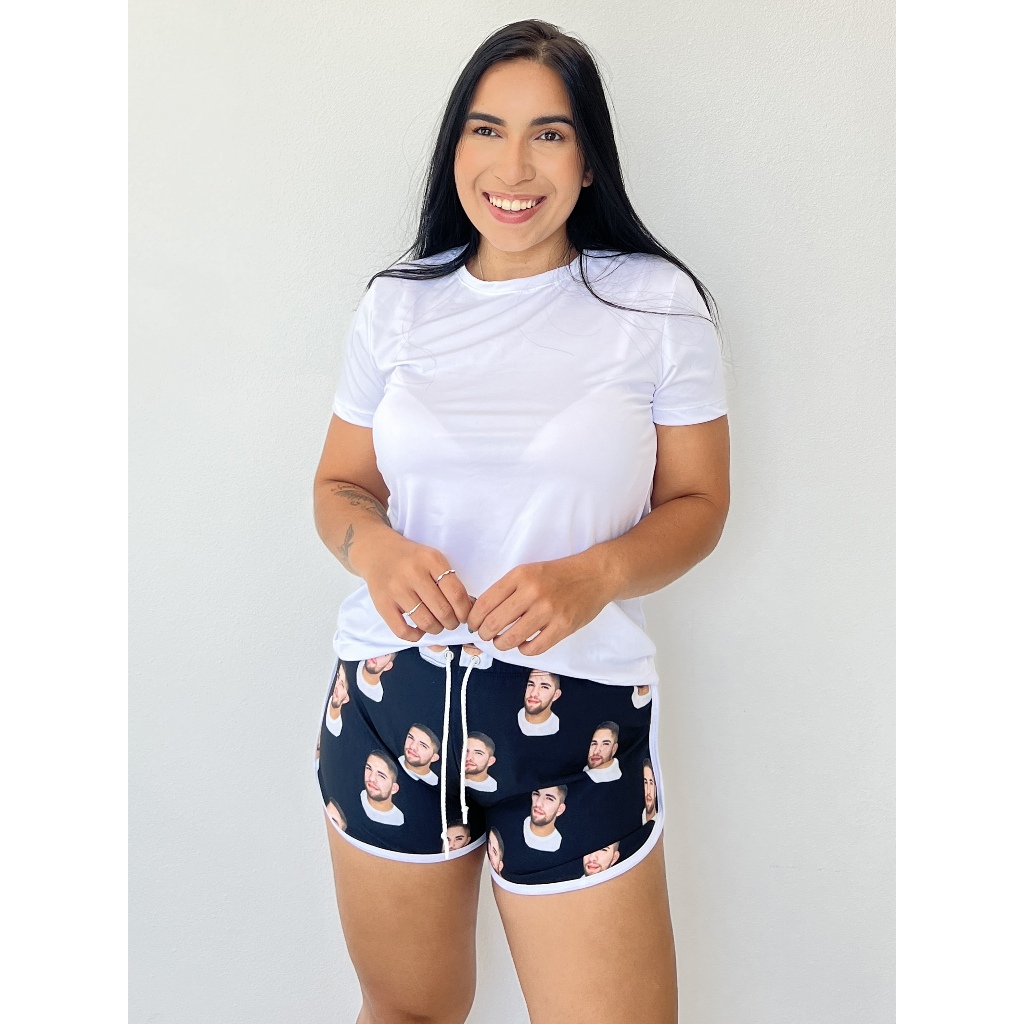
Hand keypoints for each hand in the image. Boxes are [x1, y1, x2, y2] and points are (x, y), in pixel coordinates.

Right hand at [362, 533, 473, 641]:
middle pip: (442, 610)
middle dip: (451, 623)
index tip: (464, 616)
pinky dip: (415, 636)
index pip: (456, 593)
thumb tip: (468, 608)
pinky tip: (419, 630)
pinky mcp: (382, 603)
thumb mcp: (432, 559)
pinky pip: (402, 630)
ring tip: (436, 625)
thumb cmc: (411, 559)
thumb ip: (448, 580)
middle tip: (451, 622)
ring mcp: (396, 589)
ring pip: (425, 622)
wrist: (377, 551)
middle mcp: (413, 573)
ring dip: (436, 629)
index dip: (464, 611)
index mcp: (431, 560)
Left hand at [466, 553, 617, 656]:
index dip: (473, 618)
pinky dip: (524, 650)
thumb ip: (507, 589)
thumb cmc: (558, 575)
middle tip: (485, 635)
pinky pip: (534, 647)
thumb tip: (480, 612)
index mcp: (520, 575)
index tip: (473, 624)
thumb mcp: (529, 572)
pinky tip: (523, 645)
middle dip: (484, 633)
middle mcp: (532, 591)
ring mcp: (549, 610)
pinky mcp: (563, 626)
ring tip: (501, 642)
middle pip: (494, 622)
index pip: (485, 602)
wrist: (594, 575)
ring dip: (501, 644)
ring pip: (511, 638)